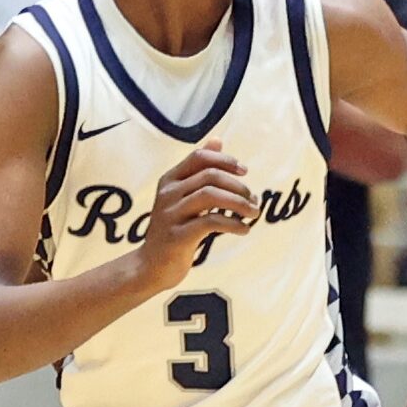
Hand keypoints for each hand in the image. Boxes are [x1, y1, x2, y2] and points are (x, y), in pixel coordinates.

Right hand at [135, 146, 258, 291]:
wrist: (151, 267)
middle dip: (238, 185)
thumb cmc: (174, 230)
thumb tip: (218, 139)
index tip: (244, 172)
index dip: (225, 160)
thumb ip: (199, 170)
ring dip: (240, 203)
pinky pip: (211, 222)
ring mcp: (171, 215)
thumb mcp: (183, 196)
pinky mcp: (177, 237)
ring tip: (254, 214)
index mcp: (169, 180)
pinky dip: (233, 224)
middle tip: (253, 199)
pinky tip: (244, 230)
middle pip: (210, 176)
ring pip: (211, 196)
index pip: (199, 157)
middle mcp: (168, 194)